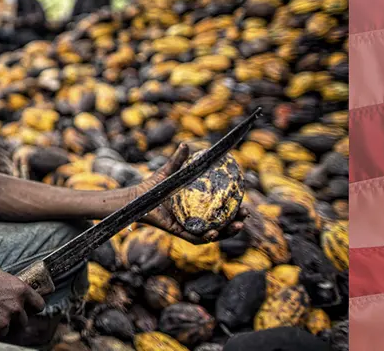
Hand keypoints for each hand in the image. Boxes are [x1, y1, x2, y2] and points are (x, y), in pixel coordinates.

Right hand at [0, 261, 44, 339]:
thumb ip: (10, 285)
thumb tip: (13, 291)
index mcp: (20, 289)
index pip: (39, 304)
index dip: (32, 306)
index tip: (27, 308)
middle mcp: (16, 307)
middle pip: (23, 320)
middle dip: (13, 317)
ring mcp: (4, 321)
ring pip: (8, 329)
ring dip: (0, 325)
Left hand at [131, 143, 248, 243]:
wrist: (137, 197)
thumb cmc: (154, 185)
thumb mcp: (169, 171)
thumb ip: (178, 160)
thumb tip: (185, 144)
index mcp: (199, 206)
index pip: (221, 208)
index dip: (235, 206)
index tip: (246, 200)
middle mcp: (197, 218)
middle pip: (222, 223)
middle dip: (237, 221)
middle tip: (245, 214)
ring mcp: (189, 227)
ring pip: (214, 234)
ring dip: (227, 232)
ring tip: (238, 225)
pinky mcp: (179, 232)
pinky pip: (196, 238)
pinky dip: (206, 237)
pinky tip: (214, 233)